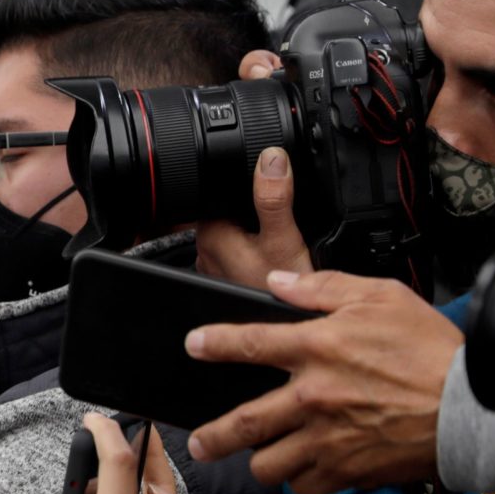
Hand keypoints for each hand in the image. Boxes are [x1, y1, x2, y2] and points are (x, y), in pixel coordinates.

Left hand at [185, 269, 461, 493]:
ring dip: (260, 461)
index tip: (194, 346)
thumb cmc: (433, 350)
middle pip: (241, 424)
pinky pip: (306, 487)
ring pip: (268, 464)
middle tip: (199, 441)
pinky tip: (305, 470)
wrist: (473, 407)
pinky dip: (302, 481)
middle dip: (212, 436)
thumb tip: (278, 283)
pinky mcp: (349, 472)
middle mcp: (314, 397)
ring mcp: (328, 440)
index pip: (247, 344)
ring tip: (258, 457)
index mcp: (318, 348)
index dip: (213, 344)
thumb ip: (323, 287)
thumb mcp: (381, 296)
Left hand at [195, 147, 312, 289]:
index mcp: (210, 235)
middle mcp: (205, 253)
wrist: (289, 335)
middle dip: (248, 206)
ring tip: (279, 238)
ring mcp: (216, 271)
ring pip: (233, 234)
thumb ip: (274, 198)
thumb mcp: (284, 241)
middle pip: (224, 212)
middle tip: (279, 217)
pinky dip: (256, 250)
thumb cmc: (282, 299)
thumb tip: (270, 158)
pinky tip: (276, 258)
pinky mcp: (230, 284)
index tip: (262, 181)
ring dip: (252, 230)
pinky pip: (240, 255)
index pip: (212, 191)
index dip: (238, 180)